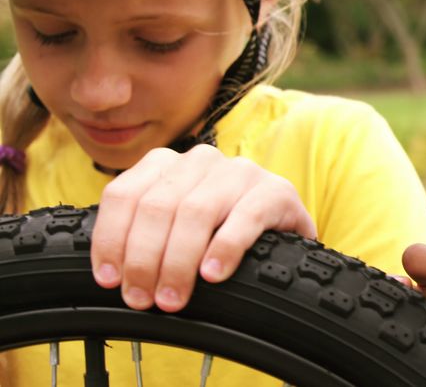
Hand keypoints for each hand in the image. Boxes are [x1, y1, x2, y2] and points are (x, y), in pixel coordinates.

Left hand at [90, 145, 316, 311]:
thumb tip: (111, 276)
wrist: (281, 230)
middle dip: (143, 259)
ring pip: (196, 212)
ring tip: (173, 297)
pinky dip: (225, 249)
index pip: (123, 195)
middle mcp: (201, 161)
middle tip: (142, 298)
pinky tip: (214, 275)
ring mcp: (240, 172)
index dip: (111, 239)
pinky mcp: (276, 190)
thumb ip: (142, 235)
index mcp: (167, 164)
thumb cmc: (218, 233)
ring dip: (178, 262)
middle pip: (157, 207)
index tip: (110, 280)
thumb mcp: (172, 227)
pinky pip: (245, 217)